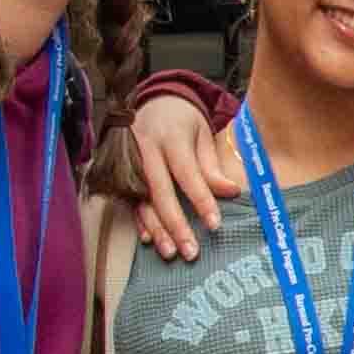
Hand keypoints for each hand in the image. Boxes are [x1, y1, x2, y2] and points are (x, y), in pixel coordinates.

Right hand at [127, 82, 240, 259]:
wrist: (152, 101)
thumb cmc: (184, 120)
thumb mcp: (203, 134)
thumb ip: (212, 165)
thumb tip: (231, 192)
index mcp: (170, 138)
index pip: (187, 174)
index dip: (201, 200)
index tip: (215, 225)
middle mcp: (146, 151)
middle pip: (161, 192)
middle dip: (176, 225)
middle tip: (191, 252)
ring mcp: (129, 163)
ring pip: (142, 201)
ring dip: (157, 229)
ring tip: (172, 253)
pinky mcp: (122, 173)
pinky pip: (130, 201)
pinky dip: (140, 221)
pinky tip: (150, 239)